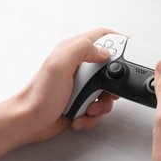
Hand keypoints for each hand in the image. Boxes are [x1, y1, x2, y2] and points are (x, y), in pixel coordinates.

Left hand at [0, 28, 117, 160]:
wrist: (29, 122)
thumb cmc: (39, 95)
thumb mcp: (59, 65)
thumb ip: (82, 50)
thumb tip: (105, 53)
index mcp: (73, 51)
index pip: (103, 37)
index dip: (119, 41)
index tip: (131, 53)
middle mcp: (80, 67)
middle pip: (111, 68)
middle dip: (112, 84)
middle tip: (105, 92)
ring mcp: (82, 86)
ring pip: (108, 92)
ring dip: (102, 105)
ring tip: (88, 109)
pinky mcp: (83, 103)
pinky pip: (99, 108)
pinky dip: (92, 116)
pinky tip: (79, 117)